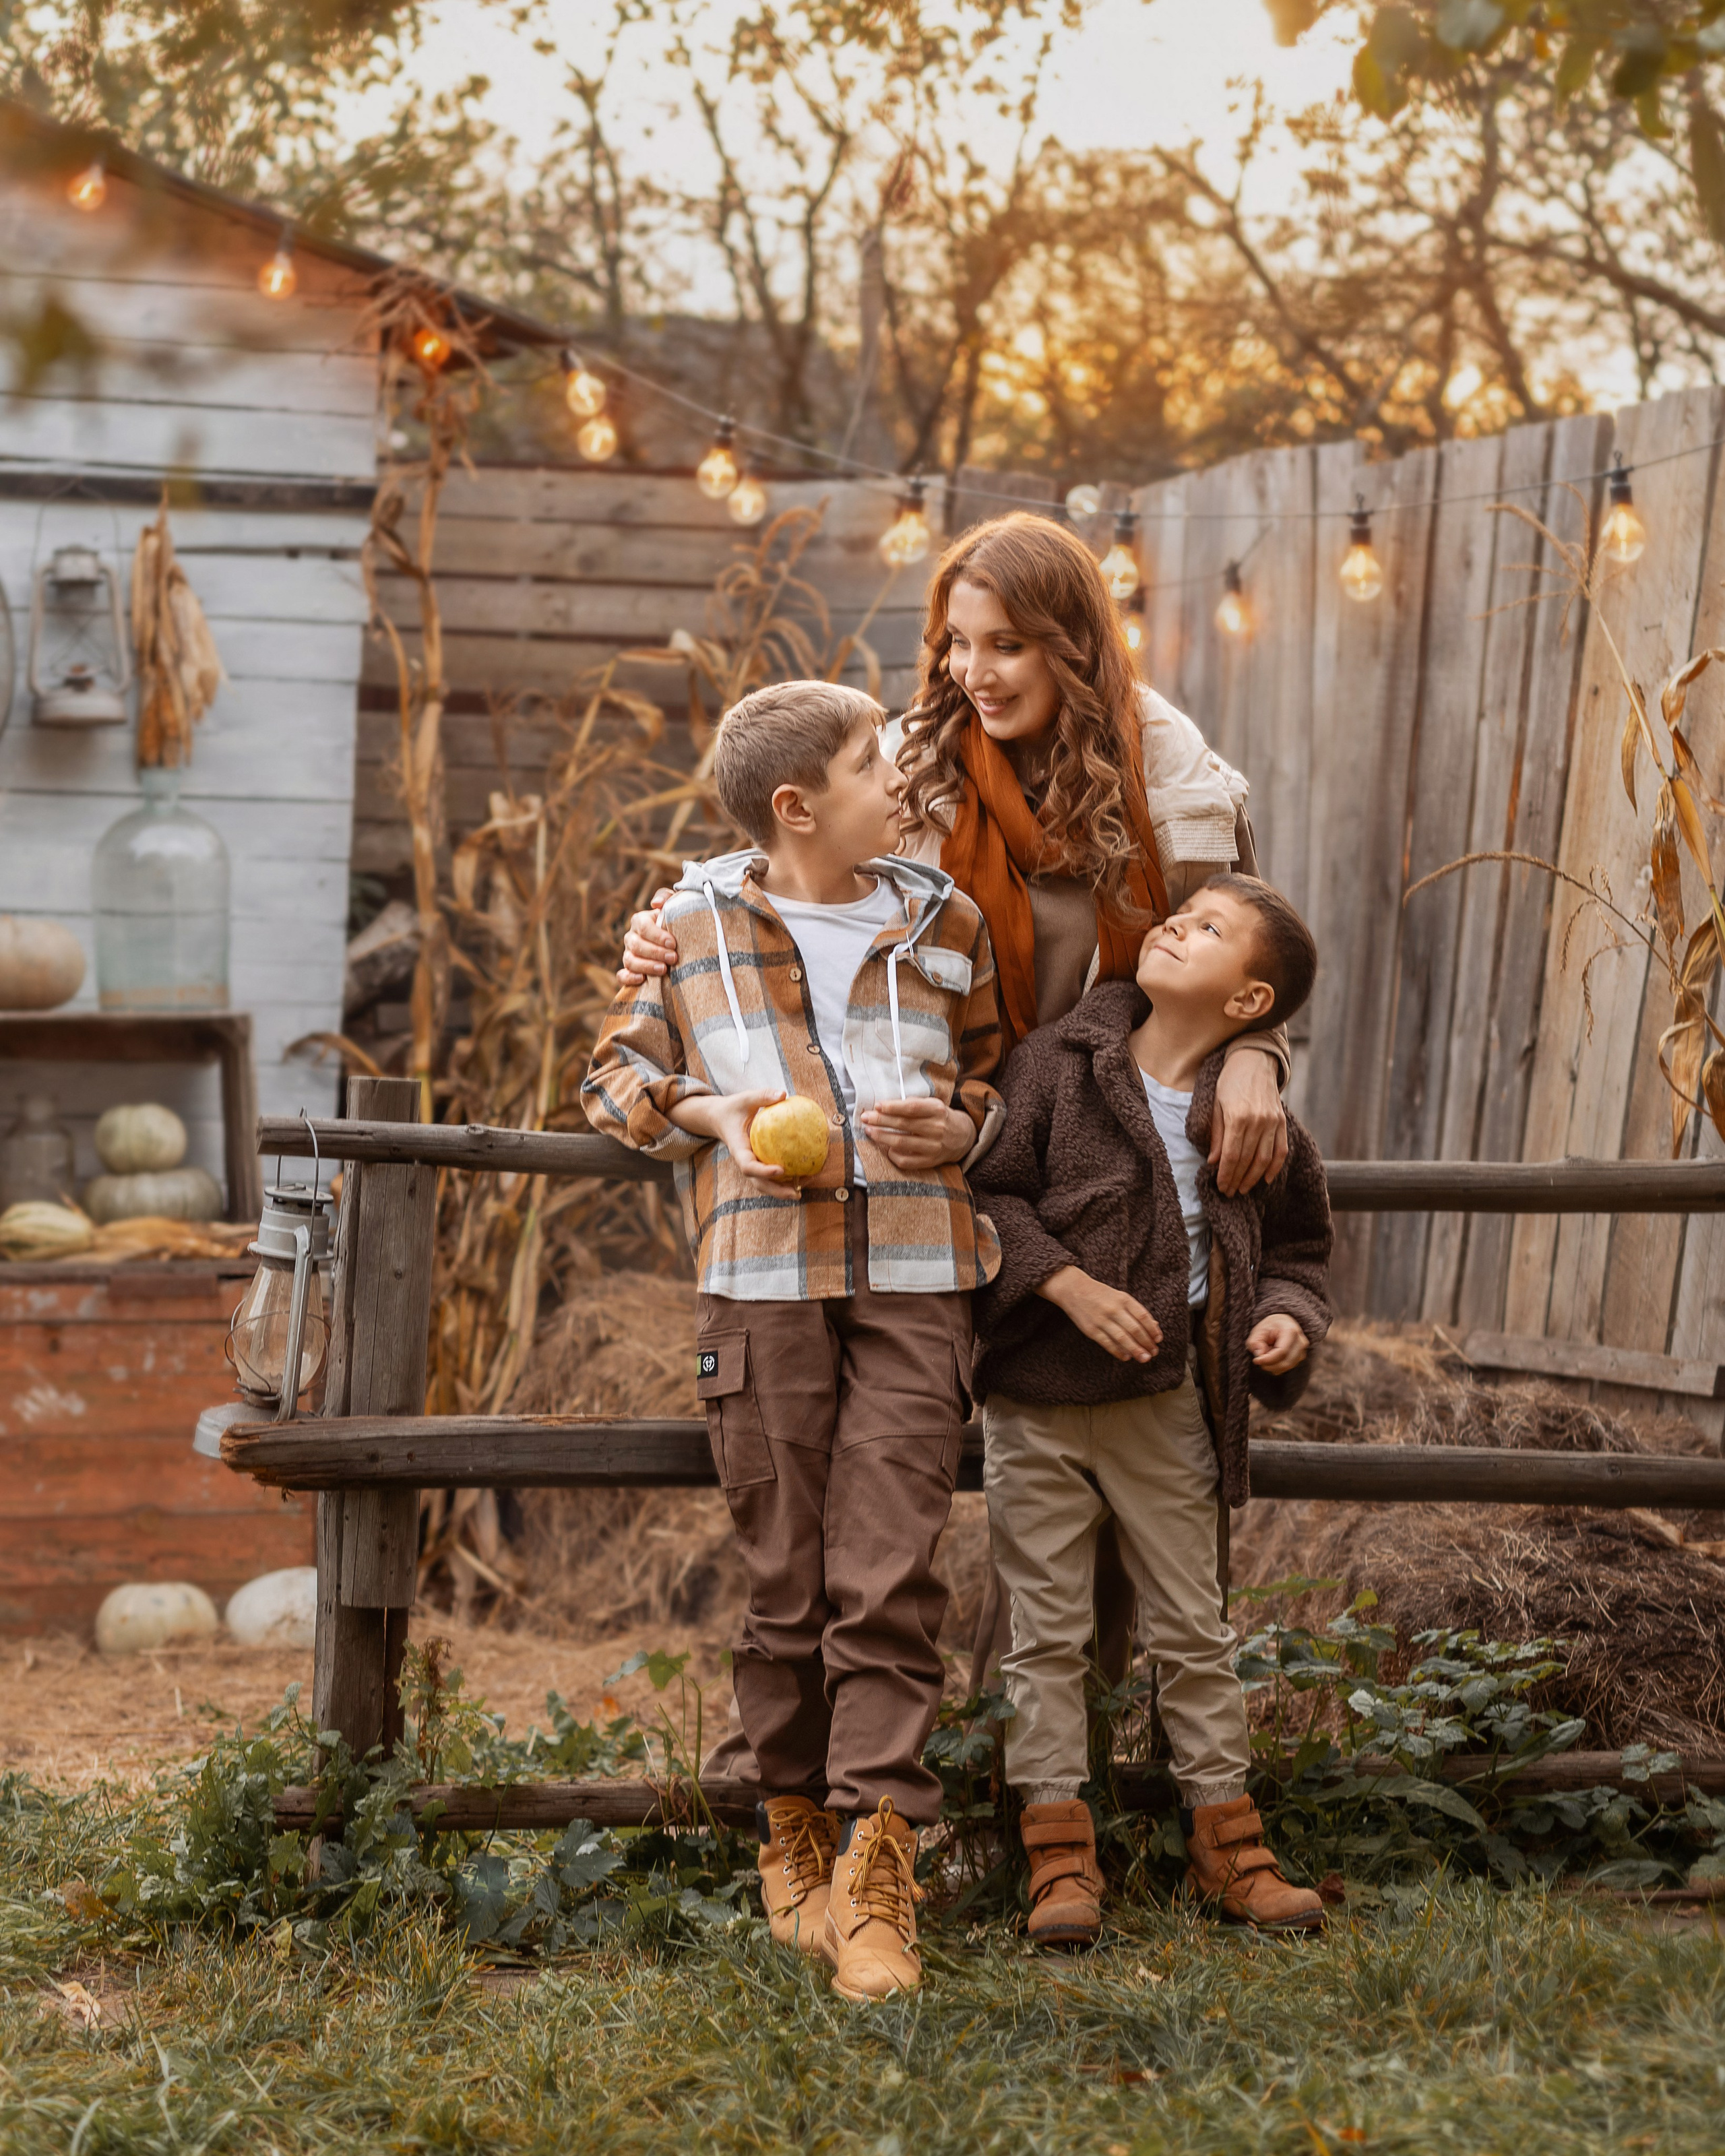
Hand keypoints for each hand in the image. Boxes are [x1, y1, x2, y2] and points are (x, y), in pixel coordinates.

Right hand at [618, 889, 677, 986]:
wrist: (677, 942)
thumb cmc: (675, 921)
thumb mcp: (674, 905)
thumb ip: (666, 897)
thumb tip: (656, 904)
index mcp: (640, 921)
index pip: (643, 927)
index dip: (657, 936)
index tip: (673, 943)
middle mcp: (631, 937)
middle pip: (637, 945)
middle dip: (656, 952)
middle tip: (673, 958)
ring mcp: (629, 954)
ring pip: (630, 960)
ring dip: (646, 966)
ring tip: (663, 970)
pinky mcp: (629, 970)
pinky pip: (622, 975)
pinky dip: (629, 978)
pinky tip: (642, 979)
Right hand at [667, 1089, 805, 1193]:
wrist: (720, 1118)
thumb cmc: (734, 1108)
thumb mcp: (744, 1099)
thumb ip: (762, 1096)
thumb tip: (783, 1094)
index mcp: (738, 1149)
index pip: (748, 1166)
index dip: (763, 1171)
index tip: (781, 1169)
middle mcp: (745, 1161)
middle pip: (759, 1183)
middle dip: (777, 1191)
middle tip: (796, 1194)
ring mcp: (752, 1164)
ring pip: (765, 1184)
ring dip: (784, 1189)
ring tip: (805, 1188)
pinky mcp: (759, 1163)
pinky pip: (771, 1176)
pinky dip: (786, 1179)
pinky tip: (805, 1175)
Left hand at [860, 1098, 974, 1171]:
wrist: (962, 1137)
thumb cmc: (940, 1117)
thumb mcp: (932, 1104)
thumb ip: (912, 1104)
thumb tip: (883, 1106)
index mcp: (937, 1110)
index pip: (911, 1108)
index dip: (892, 1107)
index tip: (877, 1106)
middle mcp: (937, 1129)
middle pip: (903, 1124)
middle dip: (880, 1120)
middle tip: (865, 1118)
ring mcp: (934, 1147)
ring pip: (901, 1143)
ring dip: (881, 1137)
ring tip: (869, 1131)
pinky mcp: (930, 1161)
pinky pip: (906, 1161)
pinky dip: (893, 1155)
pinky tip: (886, 1148)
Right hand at [1038, 1266, 1162, 1362]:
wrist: (1074, 1290)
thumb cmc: (1101, 1294)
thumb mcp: (1120, 1296)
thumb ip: (1135, 1310)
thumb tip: (1154, 1326)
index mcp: (1123, 1299)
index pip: (1143, 1317)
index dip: (1153, 1330)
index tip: (1158, 1339)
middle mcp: (1113, 1309)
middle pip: (1135, 1329)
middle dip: (1146, 1343)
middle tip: (1154, 1352)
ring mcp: (1101, 1320)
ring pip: (1123, 1338)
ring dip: (1136, 1350)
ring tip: (1144, 1358)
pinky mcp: (1091, 1330)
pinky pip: (1108, 1344)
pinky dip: (1119, 1351)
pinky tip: (1127, 1357)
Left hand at [1210, 1048, 1288, 1195]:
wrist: (1254, 1061)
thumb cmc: (1229, 1082)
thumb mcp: (1215, 1105)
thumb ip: (1216, 1134)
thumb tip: (1213, 1162)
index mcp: (1238, 1117)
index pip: (1231, 1155)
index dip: (1226, 1175)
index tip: (1221, 1187)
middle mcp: (1258, 1122)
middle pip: (1247, 1160)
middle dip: (1237, 1179)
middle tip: (1230, 1192)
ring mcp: (1273, 1123)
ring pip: (1265, 1159)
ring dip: (1254, 1178)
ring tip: (1244, 1189)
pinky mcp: (1282, 1122)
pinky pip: (1281, 1150)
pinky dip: (1275, 1167)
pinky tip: (1266, 1179)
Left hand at [1247, 1312, 1307, 1374]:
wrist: (1281, 1323)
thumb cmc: (1268, 1327)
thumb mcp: (1257, 1331)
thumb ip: (1255, 1343)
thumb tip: (1260, 1355)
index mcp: (1291, 1331)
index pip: (1282, 1351)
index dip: (1268, 1359)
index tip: (1256, 1360)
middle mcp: (1300, 1341)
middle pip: (1286, 1362)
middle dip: (1270, 1365)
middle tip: (1258, 1360)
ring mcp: (1302, 1350)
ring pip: (1287, 1367)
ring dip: (1273, 1366)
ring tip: (1265, 1355)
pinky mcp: (1301, 1357)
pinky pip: (1288, 1367)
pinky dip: (1277, 1366)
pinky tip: (1271, 1357)